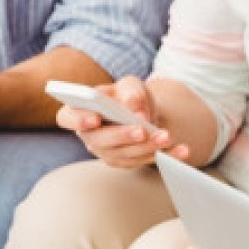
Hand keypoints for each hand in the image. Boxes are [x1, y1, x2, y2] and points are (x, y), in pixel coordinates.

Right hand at [56, 75, 188, 166]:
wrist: (144, 112)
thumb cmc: (129, 96)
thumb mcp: (131, 86)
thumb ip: (131, 93)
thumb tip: (135, 111)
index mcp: (80, 111)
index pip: (68, 117)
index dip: (78, 119)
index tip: (94, 119)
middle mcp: (89, 135)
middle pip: (100, 140)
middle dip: (122, 135)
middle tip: (142, 130)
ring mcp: (106, 152)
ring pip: (124, 154)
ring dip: (147, 147)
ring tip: (166, 137)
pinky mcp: (125, 161)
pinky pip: (143, 161)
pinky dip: (164, 156)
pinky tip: (180, 150)